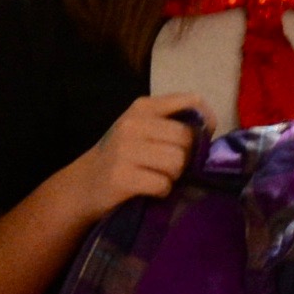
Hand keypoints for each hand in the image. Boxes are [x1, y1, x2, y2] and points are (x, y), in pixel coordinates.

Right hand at [73, 93, 199, 219]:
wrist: (84, 183)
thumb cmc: (122, 156)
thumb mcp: (142, 129)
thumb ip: (171, 123)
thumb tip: (208, 131)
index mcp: (143, 107)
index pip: (191, 101)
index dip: (206, 120)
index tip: (204, 137)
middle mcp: (133, 123)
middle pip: (186, 138)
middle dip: (186, 157)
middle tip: (172, 166)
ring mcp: (125, 150)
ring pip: (177, 162)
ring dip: (174, 176)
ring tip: (158, 177)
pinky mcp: (122, 176)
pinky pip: (163, 184)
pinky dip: (162, 191)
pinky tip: (149, 189)